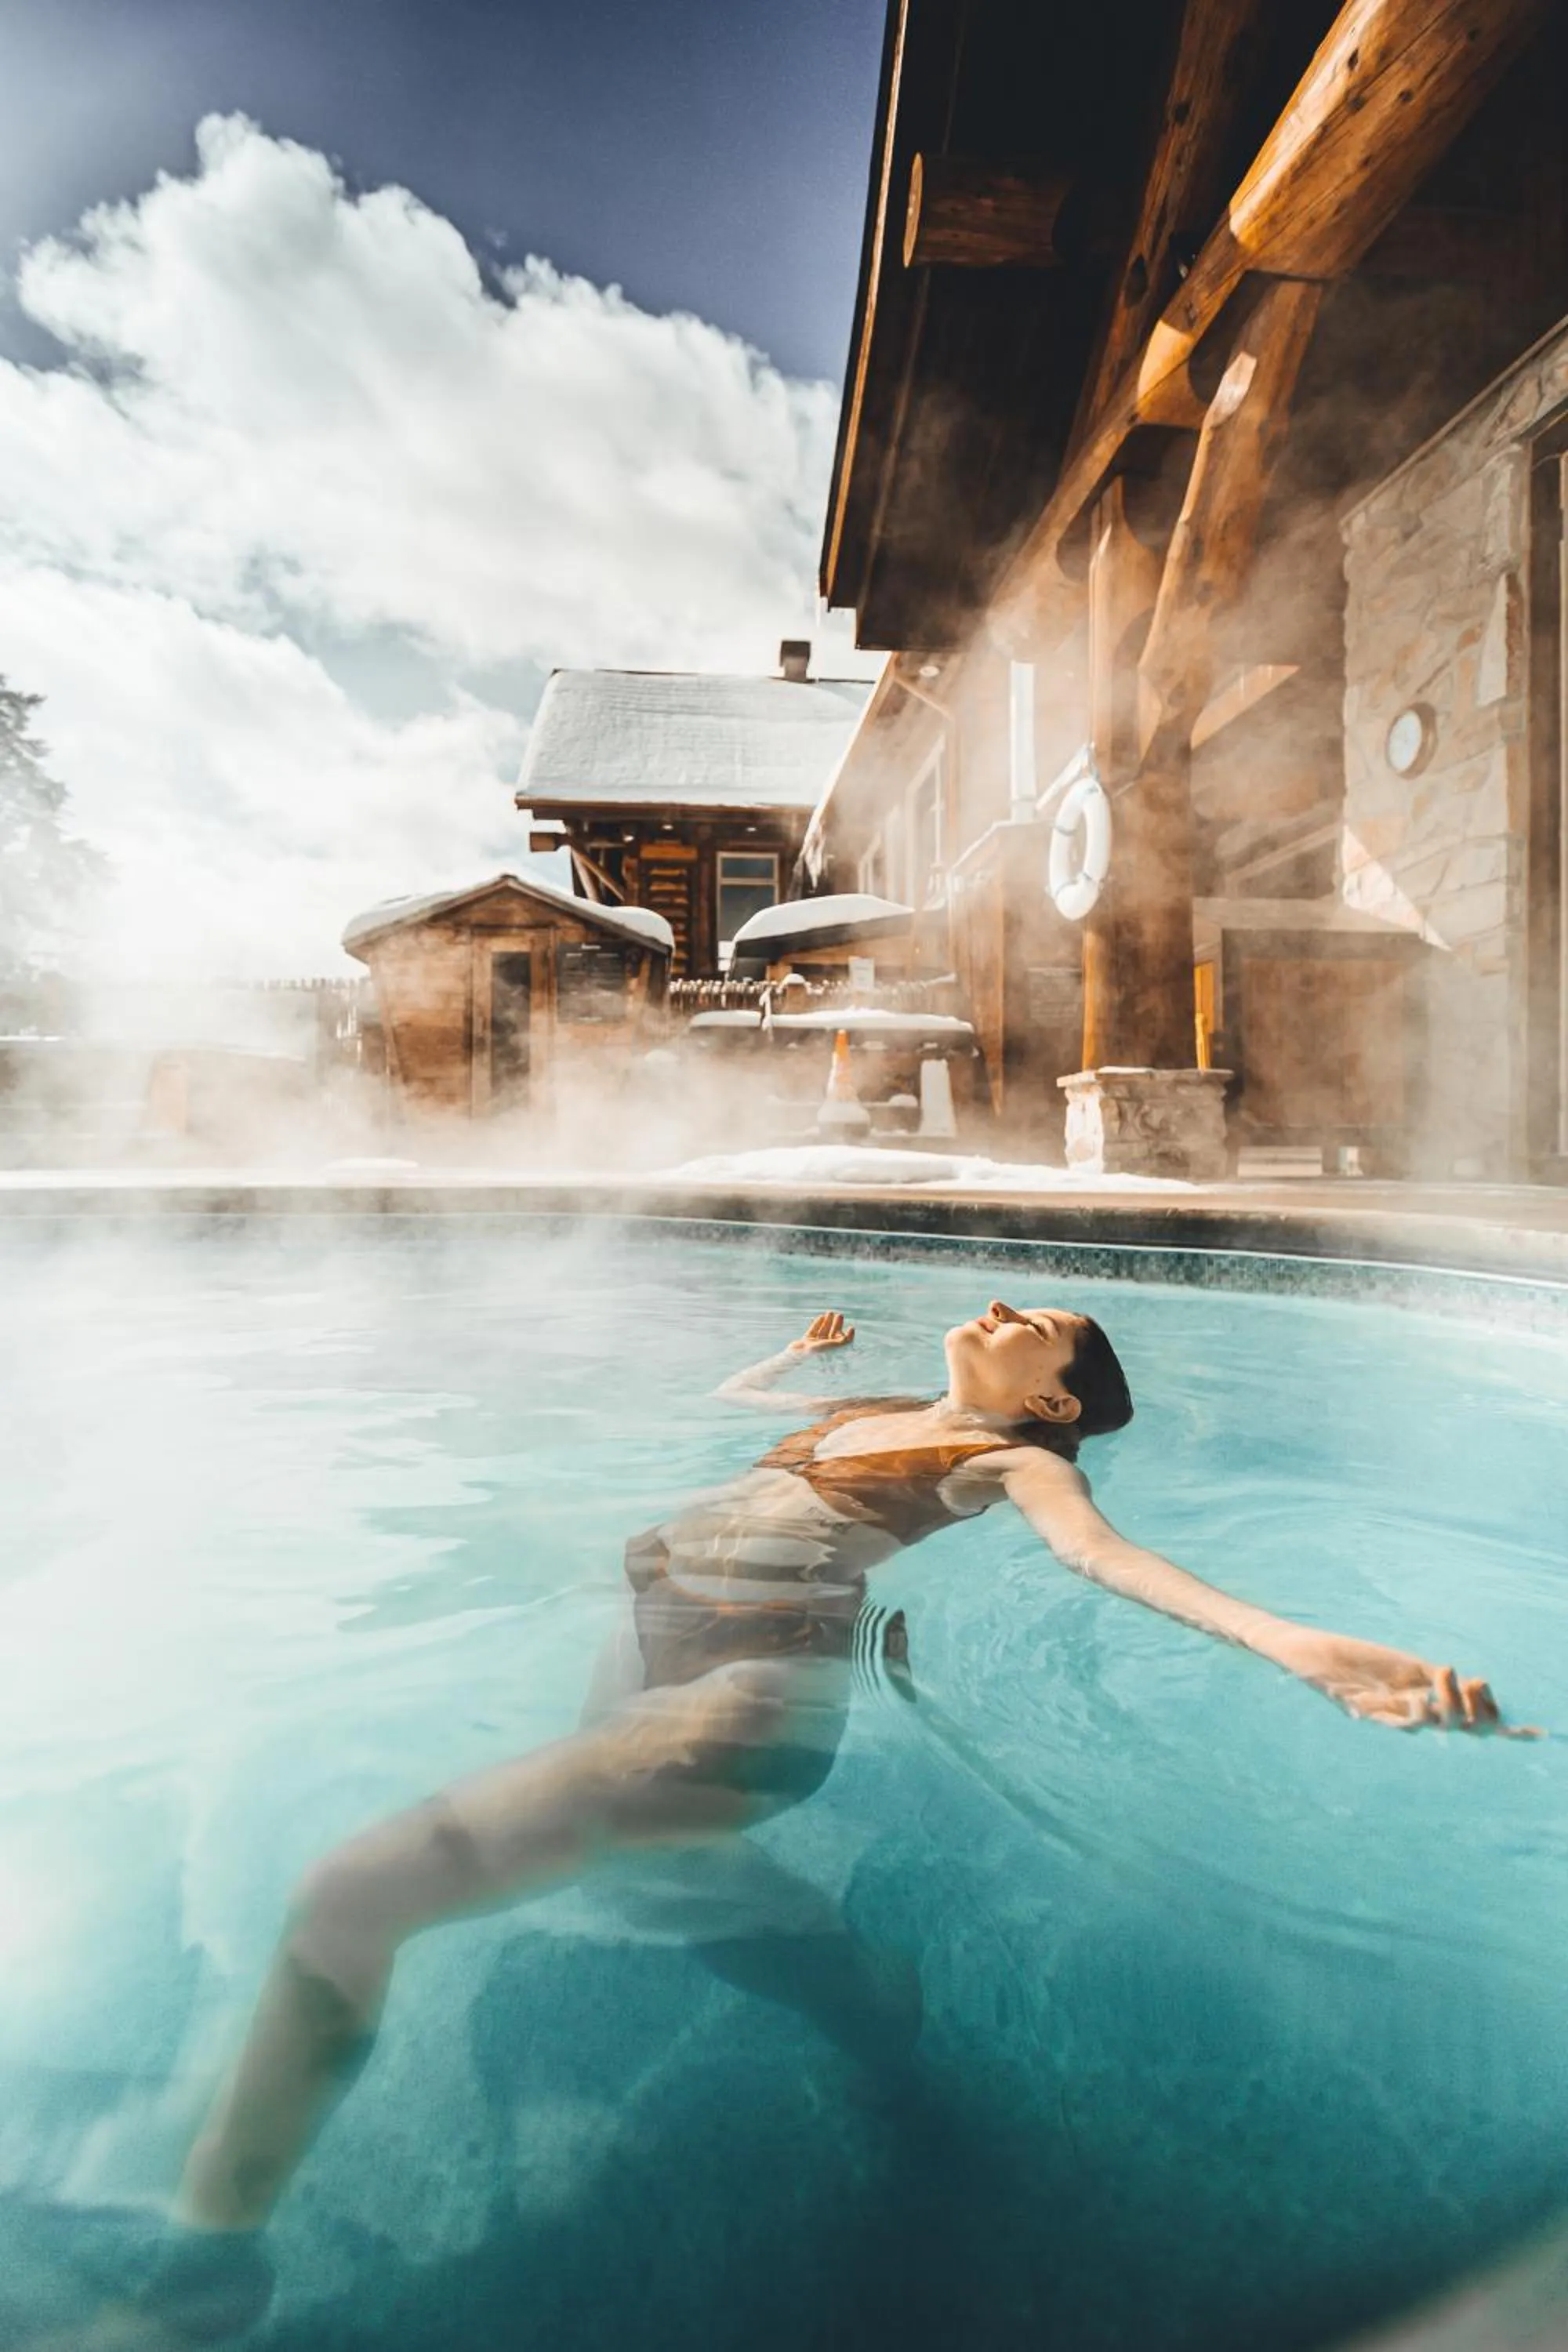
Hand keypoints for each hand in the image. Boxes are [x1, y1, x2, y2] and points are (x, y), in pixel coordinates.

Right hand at [787, 1310, 855, 1355]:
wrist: (801, 1356)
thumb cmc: (821, 1352)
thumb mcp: (837, 1346)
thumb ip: (846, 1340)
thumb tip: (852, 1329)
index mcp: (833, 1353)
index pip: (842, 1343)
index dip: (848, 1336)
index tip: (851, 1327)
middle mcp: (825, 1349)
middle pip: (833, 1335)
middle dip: (837, 1325)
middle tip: (840, 1315)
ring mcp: (815, 1345)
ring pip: (823, 1332)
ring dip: (828, 1322)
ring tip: (830, 1312)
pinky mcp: (806, 1341)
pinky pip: (813, 1331)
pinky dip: (817, 1324)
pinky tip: (821, 1317)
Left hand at [1275, 1628, 1538, 1735]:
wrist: (1312, 1655)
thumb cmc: (1358, 1662)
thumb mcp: (1406, 1668)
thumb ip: (1437, 1680)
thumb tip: (1475, 1685)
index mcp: (1429, 1704)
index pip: (1472, 1723)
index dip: (1503, 1729)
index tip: (1537, 1734)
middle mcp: (1412, 1716)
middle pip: (1457, 1727)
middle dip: (1476, 1711)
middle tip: (1478, 1683)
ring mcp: (1388, 1714)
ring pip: (1428, 1723)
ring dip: (1445, 1703)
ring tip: (1448, 1673)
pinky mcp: (1361, 1709)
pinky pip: (1388, 1719)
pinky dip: (1405, 1711)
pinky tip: (1418, 1698)